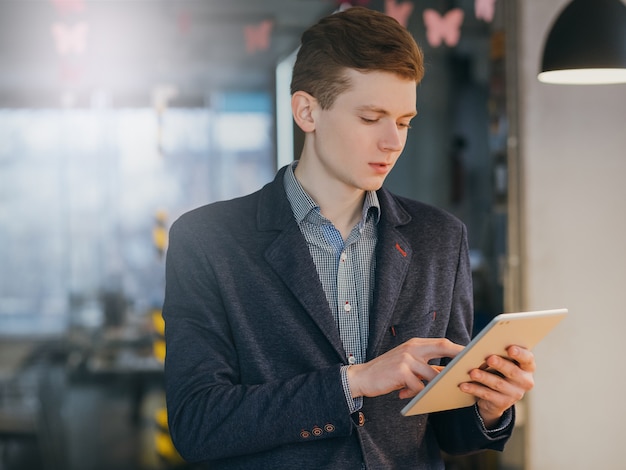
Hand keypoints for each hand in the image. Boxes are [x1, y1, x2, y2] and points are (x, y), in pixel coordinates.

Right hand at [347, 338, 463, 399]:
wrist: (362, 377)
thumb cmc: (387, 373)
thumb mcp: (407, 365)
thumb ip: (426, 367)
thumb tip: (447, 374)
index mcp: (415, 344)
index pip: (442, 342)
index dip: (459, 348)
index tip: (474, 354)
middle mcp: (412, 347)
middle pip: (442, 346)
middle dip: (460, 354)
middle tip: (473, 364)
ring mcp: (406, 358)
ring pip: (432, 374)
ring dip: (437, 386)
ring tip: (438, 393)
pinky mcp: (400, 371)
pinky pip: (418, 387)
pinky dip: (416, 393)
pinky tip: (403, 394)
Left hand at [460, 345, 534, 427]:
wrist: (497, 396)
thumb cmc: (499, 369)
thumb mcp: (504, 361)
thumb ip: (500, 353)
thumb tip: (484, 346)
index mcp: (527, 367)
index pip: (527, 359)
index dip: (520, 354)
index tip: (510, 348)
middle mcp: (525, 381)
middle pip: (513, 371)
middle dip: (500, 364)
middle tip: (490, 358)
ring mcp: (515, 394)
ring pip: (498, 384)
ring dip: (484, 377)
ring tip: (472, 372)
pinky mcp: (502, 403)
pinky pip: (487, 395)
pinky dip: (474, 389)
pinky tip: (464, 385)